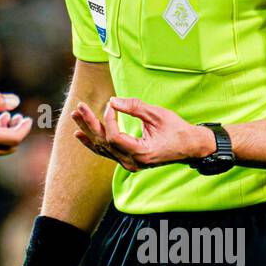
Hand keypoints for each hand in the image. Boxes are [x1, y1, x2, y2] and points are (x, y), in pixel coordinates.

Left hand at [71, 96, 212, 170]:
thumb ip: (134, 107)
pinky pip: (107, 152)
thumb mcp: (157, 115)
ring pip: (103, 148)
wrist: (190, 147)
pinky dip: (93, 142)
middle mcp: (132, 162)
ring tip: (76, 116)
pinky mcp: (128, 161)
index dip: (109, 119)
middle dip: (90, 123)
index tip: (111, 104)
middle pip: (104, 143)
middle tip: (79, 107)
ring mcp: (129, 164)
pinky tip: (80, 134)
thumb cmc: (177, 130)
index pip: (114, 137)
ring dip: (88, 131)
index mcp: (141, 153)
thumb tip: (112, 101)